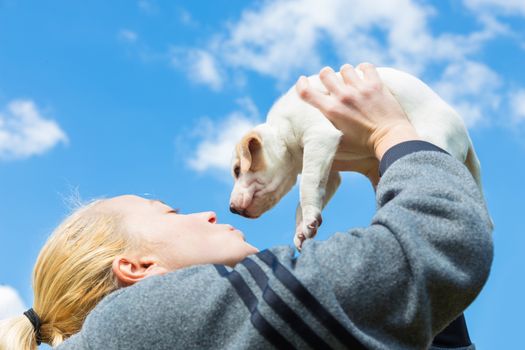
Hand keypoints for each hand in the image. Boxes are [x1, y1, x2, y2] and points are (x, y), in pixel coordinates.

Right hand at [296, 63, 419, 163]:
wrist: (390, 139)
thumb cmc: (364, 146)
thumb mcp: (339, 145)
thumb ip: (324, 140)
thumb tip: (310, 143)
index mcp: (331, 111)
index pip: (306, 92)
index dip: (301, 84)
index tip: (302, 81)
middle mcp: (343, 97)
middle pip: (326, 74)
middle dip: (326, 76)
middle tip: (332, 82)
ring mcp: (360, 89)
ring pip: (345, 68)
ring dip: (346, 73)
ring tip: (350, 80)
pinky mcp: (376, 84)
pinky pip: (366, 67)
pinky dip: (363, 69)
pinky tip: (364, 75)